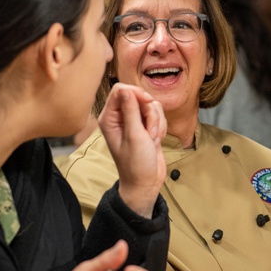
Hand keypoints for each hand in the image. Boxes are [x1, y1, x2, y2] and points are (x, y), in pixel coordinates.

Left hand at [98, 83, 166, 216]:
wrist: (146, 182)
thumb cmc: (136, 164)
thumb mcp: (134, 136)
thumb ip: (130, 110)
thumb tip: (126, 89)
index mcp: (109, 118)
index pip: (121, 89)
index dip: (137, 93)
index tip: (148, 103)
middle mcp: (120, 117)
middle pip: (139, 96)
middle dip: (150, 113)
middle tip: (149, 132)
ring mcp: (133, 121)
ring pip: (151, 106)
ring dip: (156, 122)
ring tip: (152, 139)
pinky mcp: (145, 126)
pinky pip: (158, 115)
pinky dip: (160, 127)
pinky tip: (155, 141)